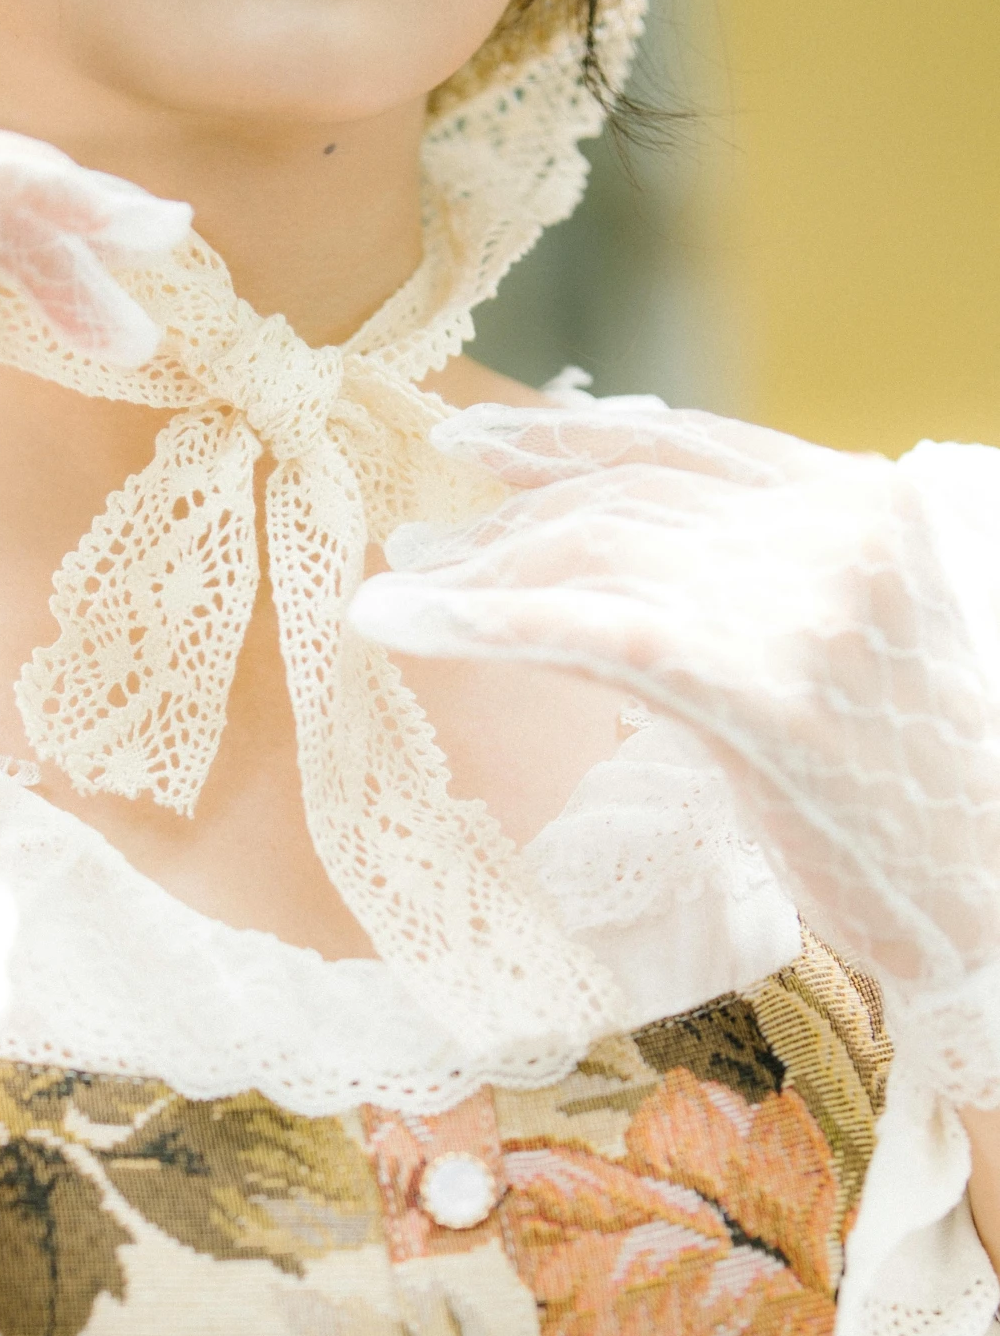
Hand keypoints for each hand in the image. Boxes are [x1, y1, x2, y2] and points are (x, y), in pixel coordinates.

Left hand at [353, 401, 999, 1103]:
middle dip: (501, 520)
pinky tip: (410, 626)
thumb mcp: (830, 643)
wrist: (987, 895)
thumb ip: (741, 575)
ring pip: (597, 555)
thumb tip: (594, 542)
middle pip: (625, 498)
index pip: (678, 445)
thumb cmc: (895, 788)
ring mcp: (806, 605)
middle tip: (413, 551)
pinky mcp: (764, 692)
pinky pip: (596, 631)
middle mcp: (835, 531)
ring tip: (395, 595)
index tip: (466, 446)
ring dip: (476, 574)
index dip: (559, 440)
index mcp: (855, 502)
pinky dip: (489, 622)